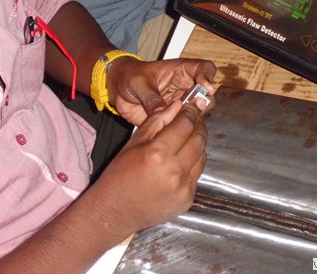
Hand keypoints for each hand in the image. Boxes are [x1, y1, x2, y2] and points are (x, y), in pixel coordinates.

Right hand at [87, 97, 207, 239]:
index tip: (192, 105)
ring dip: (197, 144)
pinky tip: (181, 161)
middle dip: (198, 126)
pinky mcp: (188, 200)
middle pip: (198, 139)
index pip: (185, 125)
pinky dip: (192, 164)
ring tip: (187, 139)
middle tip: (193, 119)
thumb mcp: (133, 143)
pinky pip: (197, 175)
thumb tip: (177, 106)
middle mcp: (174, 171)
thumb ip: (156, 122)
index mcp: (157, 154)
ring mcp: (183, 188)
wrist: (114, 211)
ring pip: (202, 156)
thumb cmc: (119, 174)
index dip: (190, 112)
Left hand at [105, 57, 215, 125]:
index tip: (205, 87)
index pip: (204, 69)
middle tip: (196, 107)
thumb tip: (163, 112)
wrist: (117, 89)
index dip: (208, 76)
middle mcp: (184, 87)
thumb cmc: (129, 77)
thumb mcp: (138, 83)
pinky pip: (184, 124)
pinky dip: (183, 129)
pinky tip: (176, 131)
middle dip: (205, 101)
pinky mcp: (172, 117)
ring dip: (194, 117)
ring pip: (198, 111)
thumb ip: (151, 97)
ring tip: (183, 120)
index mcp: (180, 71)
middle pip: (207, 94)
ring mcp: (180, 103)